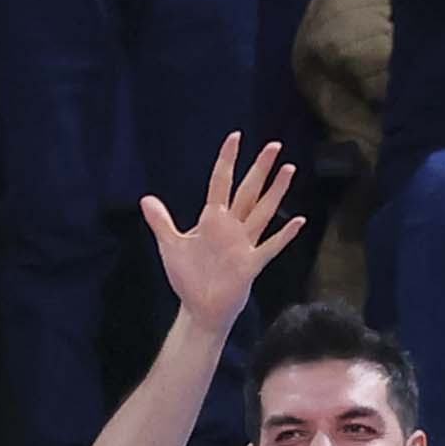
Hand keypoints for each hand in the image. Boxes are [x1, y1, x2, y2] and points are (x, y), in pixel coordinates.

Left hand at [143, 134, 301, 323]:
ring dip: (276, 191)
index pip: (221, 182)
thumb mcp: (171, 246)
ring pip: (263, 211)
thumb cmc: (188, 277)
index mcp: (213, 220)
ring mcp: (244, 244)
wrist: (200, 308)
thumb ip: (161, 222)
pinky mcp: (250, 264)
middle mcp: (232, 227)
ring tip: (289, 168)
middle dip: (260, 168)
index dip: (227, 160)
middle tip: (274, 145)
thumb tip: (146, 199)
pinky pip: (270, 246)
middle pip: (249, 191)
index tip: (235, 137)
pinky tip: (298, 220)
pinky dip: (284, 235)